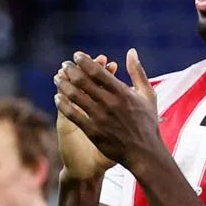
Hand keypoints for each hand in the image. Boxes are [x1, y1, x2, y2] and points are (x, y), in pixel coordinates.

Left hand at [54, 49, 161, 173]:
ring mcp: (100, 117)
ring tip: (57, 78)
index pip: (98, 71)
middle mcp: (110, 103)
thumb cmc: (147, 123)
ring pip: (74, 96)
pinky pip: (72, 114)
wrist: (144, 153)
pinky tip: (57, 98)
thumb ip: (138, 72)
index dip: (84, 61)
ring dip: (63, 84)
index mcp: (123, 92)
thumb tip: (131, 51)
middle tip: (64, 65)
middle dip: (70, 70)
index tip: (76, 56)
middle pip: (83, 81)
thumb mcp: (148, 95)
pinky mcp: (92, 131)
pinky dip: (63, 104)